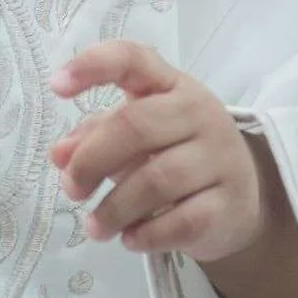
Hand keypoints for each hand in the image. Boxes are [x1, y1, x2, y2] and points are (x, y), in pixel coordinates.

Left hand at [47, 41, 267, 264]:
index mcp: (171, 85)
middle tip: (72, 189)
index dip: (92, 65)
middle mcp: (199, 111)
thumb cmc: (176, 154)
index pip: (133, 59)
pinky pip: (180, 221)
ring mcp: (219, 157)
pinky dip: (146, 234)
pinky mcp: (228, 203)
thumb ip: (95, 136)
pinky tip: (129, 238)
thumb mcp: (137, 136)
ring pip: (156, 180)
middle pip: (135, 126)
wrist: (241, 196)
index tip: (56, 86)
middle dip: (91, 161)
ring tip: (95, 226)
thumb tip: (59, 155)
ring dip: (114, 209)